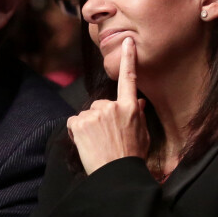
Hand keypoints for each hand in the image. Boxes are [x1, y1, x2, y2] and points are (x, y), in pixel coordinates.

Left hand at [67, 37, 149, 174]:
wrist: (116, 175)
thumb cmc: (131, 157)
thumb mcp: (142, 134)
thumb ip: (137, 115)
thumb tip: (136, 102)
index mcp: (130, 107)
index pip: (129, 78)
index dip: (128, 58)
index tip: (126, 41)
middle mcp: (112, 107)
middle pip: (101, 104)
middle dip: (101, 117)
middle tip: (107, 137)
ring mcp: (94, 114)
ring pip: (87, 114)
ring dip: (89, 126)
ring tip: (98, 143)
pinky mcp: (79, 123)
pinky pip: (75, 123)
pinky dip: (78, 132)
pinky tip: (87, 144)